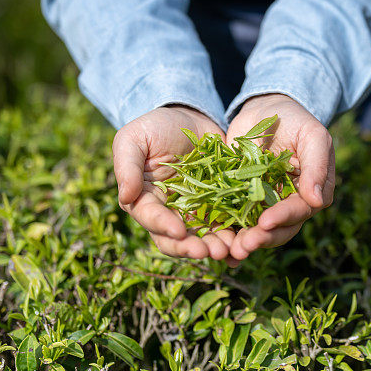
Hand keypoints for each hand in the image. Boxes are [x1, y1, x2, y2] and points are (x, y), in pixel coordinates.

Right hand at [113, 106, 235, 260]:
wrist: (191, 118)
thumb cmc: (156, 127)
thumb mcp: (134, 139)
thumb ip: (127, 167)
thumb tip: (125, 197)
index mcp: (145, 199)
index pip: (151, 218)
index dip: (164, 226)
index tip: (179, 231)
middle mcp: (169, 212)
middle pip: (177, 238)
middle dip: (192, 247)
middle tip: (210, 251)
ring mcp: (195, 211)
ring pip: (203, 237)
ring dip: (216, 246)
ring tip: (231, 250)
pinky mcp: (218, 206)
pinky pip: (226, 225)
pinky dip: (235, 236)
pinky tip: (245, 243)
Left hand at [225, 94, 335, 260]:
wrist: (265, 110)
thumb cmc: (295, 119)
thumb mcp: (312, 135)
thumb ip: (317, 165)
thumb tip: (317, 201)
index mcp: (310, 191)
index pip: (300, 210)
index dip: (284, 218)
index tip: (266, 222)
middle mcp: (289, 203)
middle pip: (280, 229)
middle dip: (262, 238)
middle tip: (244, 246)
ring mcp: (265, 204)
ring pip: (258, 231)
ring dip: (245, 242)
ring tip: (230, 252)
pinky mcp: (241, 201)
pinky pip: (236, 221)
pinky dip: (228, 236)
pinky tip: (217, 249)